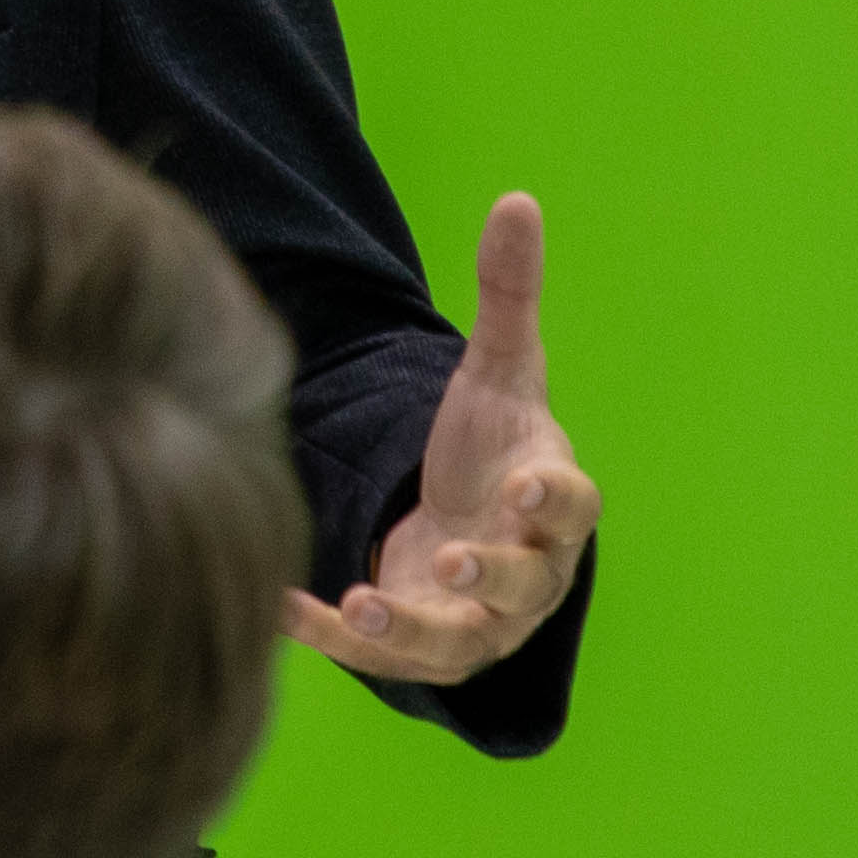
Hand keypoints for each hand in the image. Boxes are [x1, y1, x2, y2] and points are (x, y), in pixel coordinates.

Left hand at [284, 189, 597, 687]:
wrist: (466, 522)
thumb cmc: (492, 448)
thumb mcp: (497, 371)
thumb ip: (508, 295)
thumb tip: (517, 200)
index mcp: (553, 505)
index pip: (573, 509)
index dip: (554, 502)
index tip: (525, 488)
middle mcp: (526, 574)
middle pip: (522, 586)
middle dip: (489, 578)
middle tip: (452, 563)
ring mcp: (475, 621)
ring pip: (456, 642)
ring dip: (412, 630)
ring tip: (363, 605)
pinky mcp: (419, 648)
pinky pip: (382, 657)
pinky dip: (334, 638)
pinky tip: (284, 604)